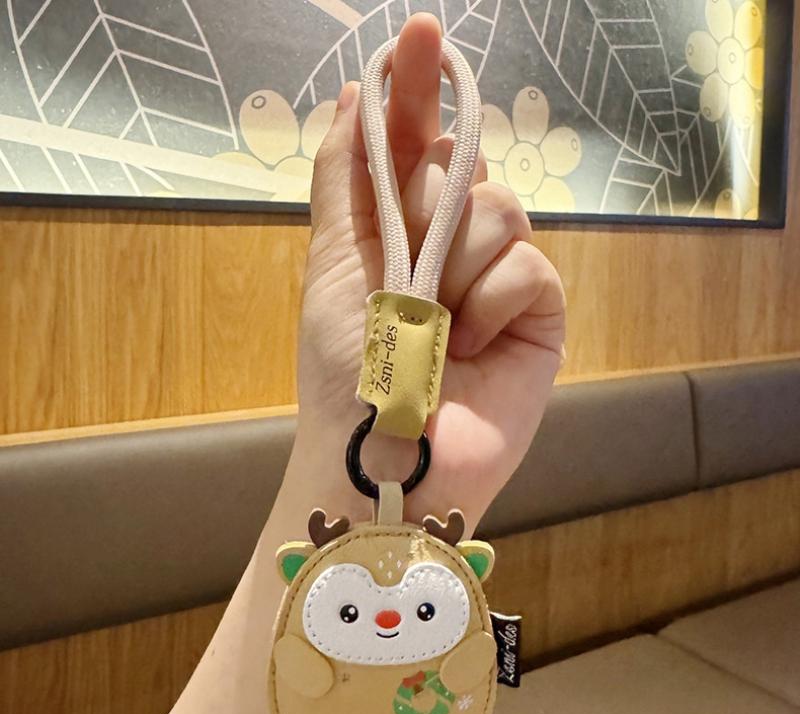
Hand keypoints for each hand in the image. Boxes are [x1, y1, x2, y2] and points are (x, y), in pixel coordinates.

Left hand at [286, 13, 565, 531]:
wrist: (384, 458)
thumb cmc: (344, 369)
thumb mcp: (331, 263)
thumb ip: (343, 178)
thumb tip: (354, 94)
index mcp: (398, 228)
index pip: (417, 141)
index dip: (419, 88)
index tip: (421, 35)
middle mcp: (451, 244)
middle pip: (468, 166)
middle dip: (434, 203)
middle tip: (407, 263)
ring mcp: (498, 278)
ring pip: (505, 210)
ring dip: (458, 265)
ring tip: (435, 325)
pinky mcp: (538, 315)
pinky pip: (530, 268)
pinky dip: (492, 305)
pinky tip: (470, 347)